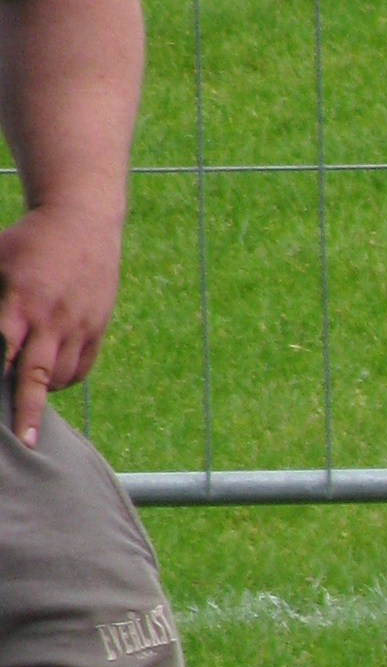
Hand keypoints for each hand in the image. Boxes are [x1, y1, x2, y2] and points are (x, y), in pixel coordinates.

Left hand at [0, 202, 122, 443]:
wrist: (81, 223)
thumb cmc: (25, 243)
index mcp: (19, 301)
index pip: (3, 351)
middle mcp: (50, 319)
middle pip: (36, 375)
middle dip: (28, 411)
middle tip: (25, 443)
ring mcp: (77, 326)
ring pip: (59, 377)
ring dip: (41, 392)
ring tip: (25, 395)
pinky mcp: (96, 329)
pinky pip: (79, 369)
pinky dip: (62, 381)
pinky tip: (48, 379)